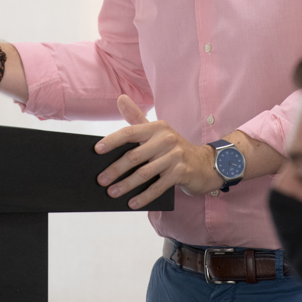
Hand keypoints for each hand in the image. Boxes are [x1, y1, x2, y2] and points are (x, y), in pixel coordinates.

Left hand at [94, 95, 221, 208]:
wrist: (204, 163)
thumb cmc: (174, 148)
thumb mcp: (157, 131)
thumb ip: (137, 117)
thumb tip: (120, 98)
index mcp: (157, 127)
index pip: (130, 132)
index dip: (112, 141)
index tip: (97, 150)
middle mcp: (166, 139)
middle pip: (134, 156)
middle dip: (115, 169)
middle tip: (101, 180)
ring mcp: (175, 156)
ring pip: (144, 173)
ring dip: (126, 185)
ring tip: (112, 192)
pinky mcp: (181, 172)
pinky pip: (158, 186)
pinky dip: (144, 196)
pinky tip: (132, 202)